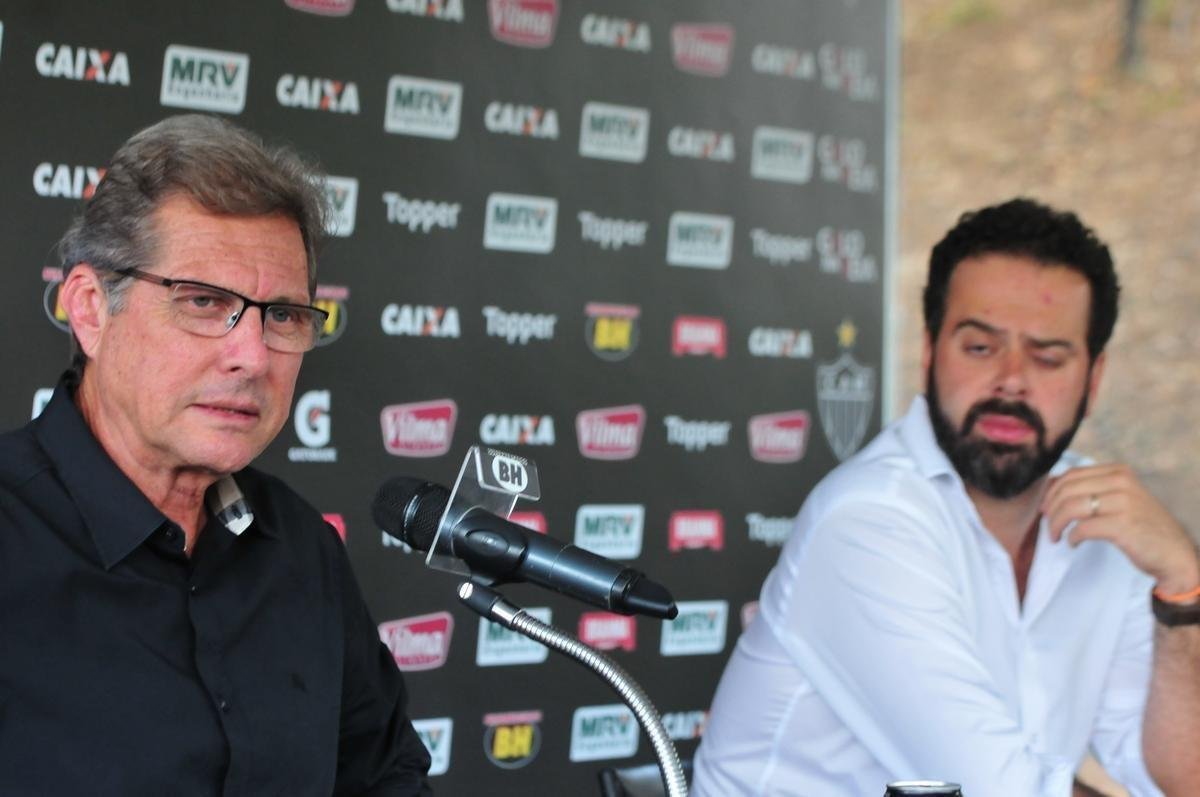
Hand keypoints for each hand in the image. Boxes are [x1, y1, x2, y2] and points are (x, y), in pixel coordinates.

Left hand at [1042, 464, 1199, 594]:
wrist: (1174, 553)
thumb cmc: (1142, 527)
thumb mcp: (1121, 498)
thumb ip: (1093, 489)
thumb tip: (1052, 487)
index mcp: (1118, 472)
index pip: (1072, 474)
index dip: (1052, 492)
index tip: (1045, 507)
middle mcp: (1121, 482)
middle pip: (1067, 490)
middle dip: (1050, 509)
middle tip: (1048, 525)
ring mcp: (1123, 502)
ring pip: (1071, 507)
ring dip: (1056, 524)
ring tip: (1056, 536)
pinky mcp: (1123, 524)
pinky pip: (1082, 528)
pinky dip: (1072, 537)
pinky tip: (1073, 543)